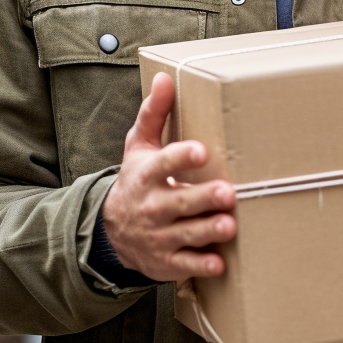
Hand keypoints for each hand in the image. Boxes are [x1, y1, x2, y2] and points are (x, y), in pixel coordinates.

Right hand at [101, 72, 235, 280]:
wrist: (113, 231)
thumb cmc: (137, 179)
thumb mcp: (139, 146)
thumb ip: (154, 113)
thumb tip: (164, 77)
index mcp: (147, 175)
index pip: (164, 162)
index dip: (182, 156)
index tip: (201, 150)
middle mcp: (153, 205)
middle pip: (180, 201)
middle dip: (203, 197)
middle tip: (227, 192)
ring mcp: (160, 235)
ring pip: (187, 233)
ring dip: (208, 231)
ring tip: (229, 225)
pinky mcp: (168, 260)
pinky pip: (186, 264)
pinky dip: (201, 265)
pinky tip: (220, 263)